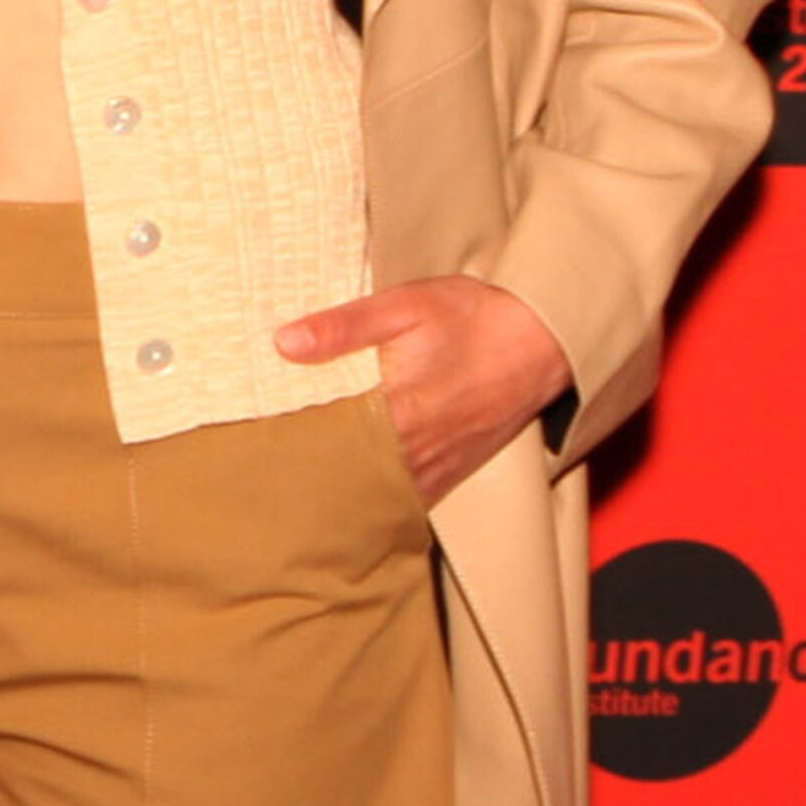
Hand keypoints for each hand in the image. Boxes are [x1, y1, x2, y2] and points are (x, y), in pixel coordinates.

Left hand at [274, 276, 572, 509]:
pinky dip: (381, 499)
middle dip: (311, 480)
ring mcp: (438, 468)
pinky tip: (357, 493)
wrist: (544, 339)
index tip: (261, 453)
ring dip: (345, 493)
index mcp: (398, 413)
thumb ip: (345, 327)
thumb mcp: (407, 306)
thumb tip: (284, 342)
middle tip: (270, 480)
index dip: (292, 453)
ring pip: (377, 496)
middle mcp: (416, 452)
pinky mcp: (455, 472)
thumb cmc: (476, 318)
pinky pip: (409, 498)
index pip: (329, 447)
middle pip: (348, 480)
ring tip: (304, 490)